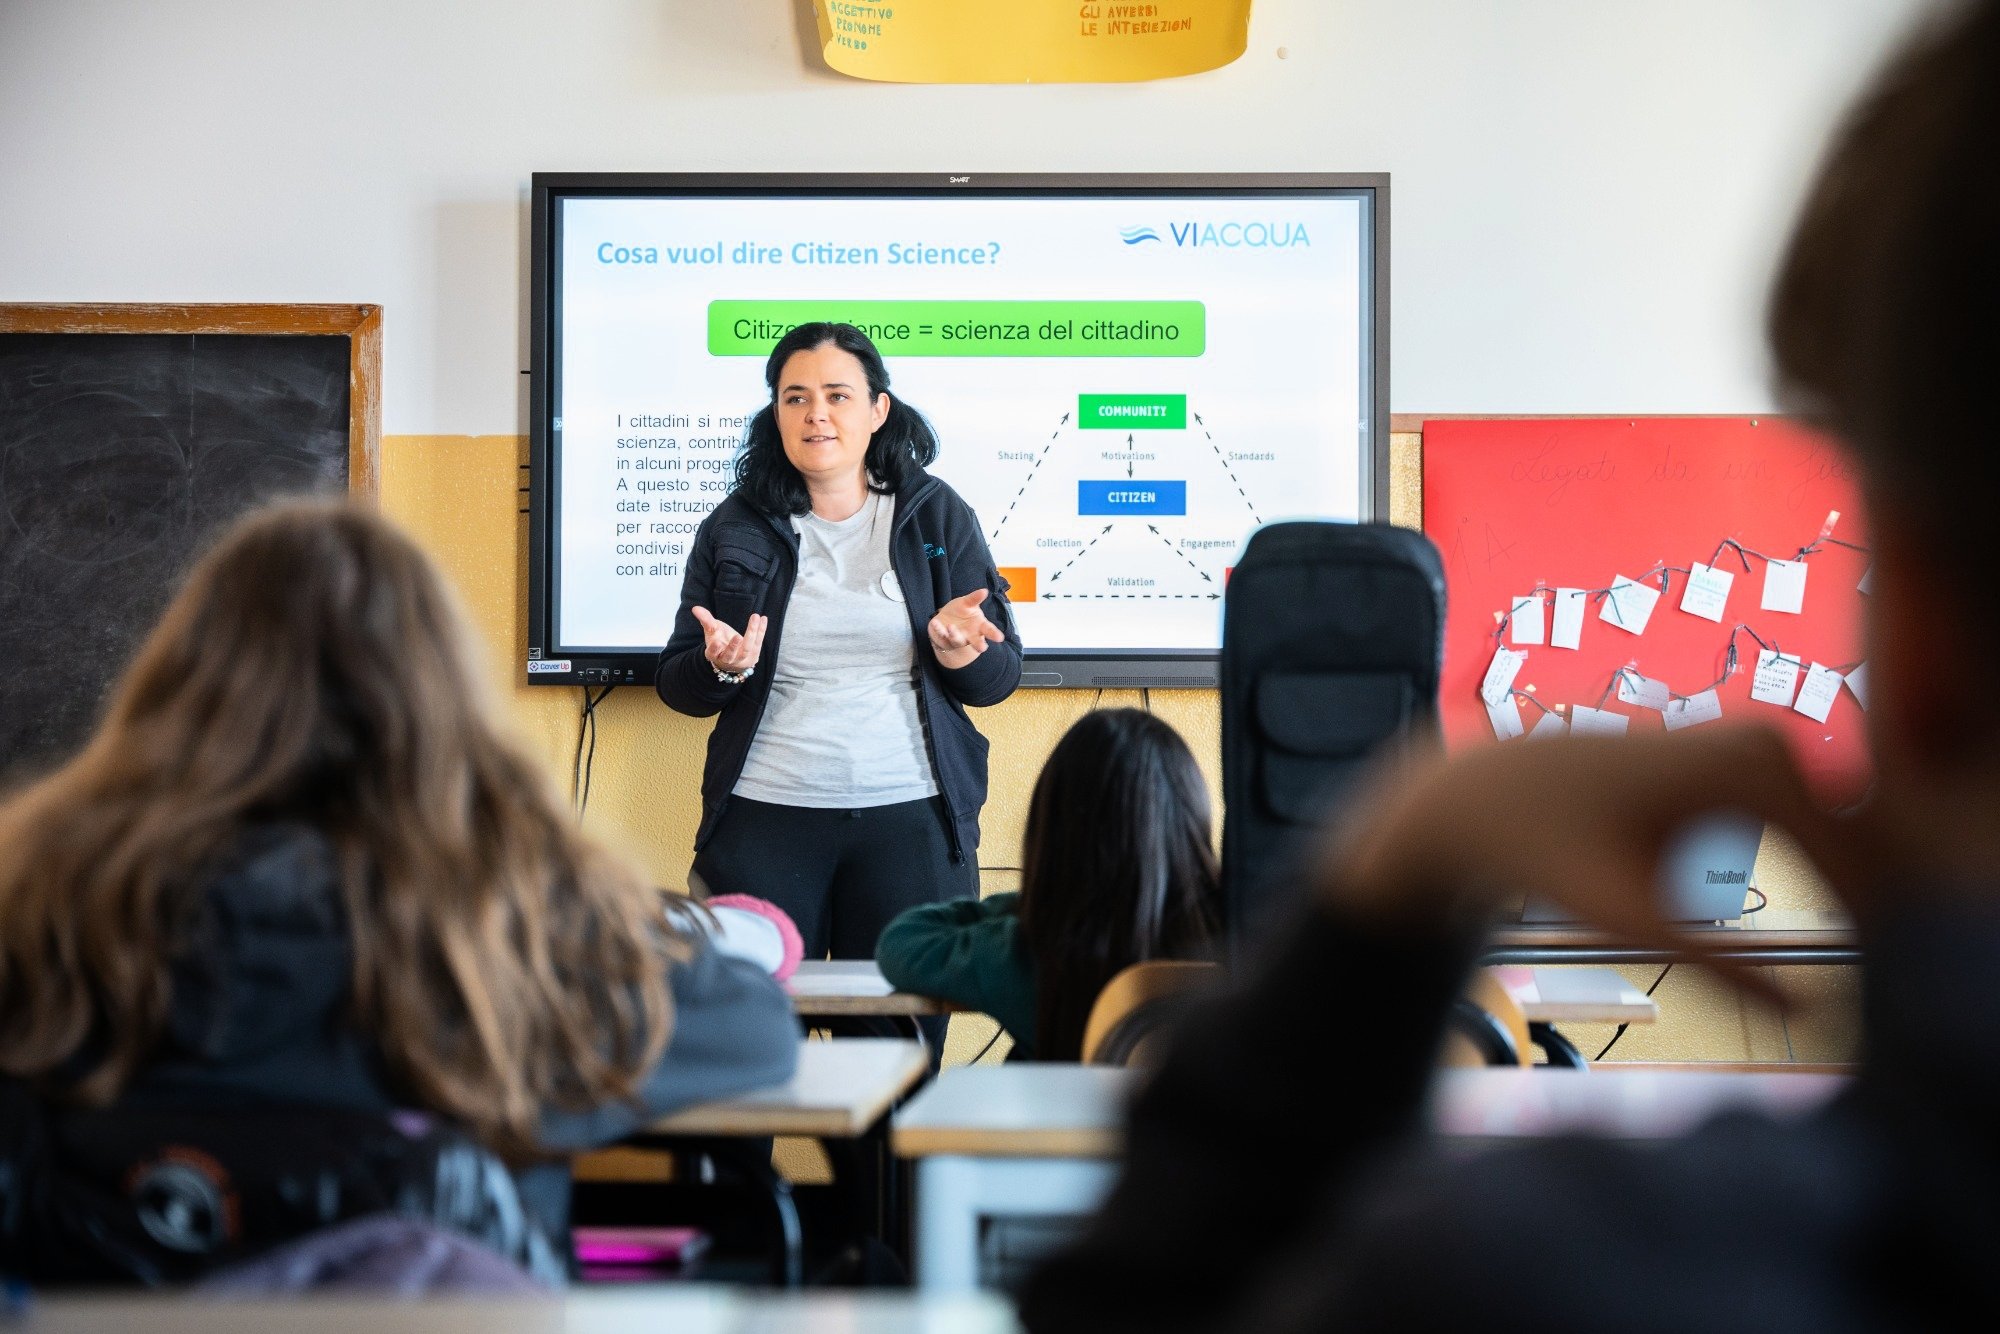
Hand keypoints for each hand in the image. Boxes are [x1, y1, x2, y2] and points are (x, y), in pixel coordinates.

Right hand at [691, 606, 765, 674]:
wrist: (733, 658)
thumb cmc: (720, 641)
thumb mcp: (712, 631)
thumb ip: (705, 620)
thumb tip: (695, 608)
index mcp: (714, 654)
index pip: (712, 653)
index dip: (714, 648)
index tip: (716, 641)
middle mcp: (728, 659)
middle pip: (731, 655)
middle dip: (734, 646)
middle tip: (737, 636)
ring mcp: (742, 660)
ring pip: (747, 648)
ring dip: (752, 633)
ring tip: (755, 617)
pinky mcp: (754, 656)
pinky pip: (758, 642)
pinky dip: (761, 630)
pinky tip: (763, 618)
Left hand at [928, 588, 1003, 668]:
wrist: (945, 619)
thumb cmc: (961, 611)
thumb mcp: (967, 603)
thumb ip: (975, 599)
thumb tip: (984, 590)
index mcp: (979, 626)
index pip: (988, 630)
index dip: (994, 634)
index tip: (1000, 638)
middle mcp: (970, 635)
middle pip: (976, 641)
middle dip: (978, 644)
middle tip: (982, 648)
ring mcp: (957, 638)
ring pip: (957, 639)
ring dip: (954, 634)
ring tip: (951, 627)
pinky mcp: (944, 638)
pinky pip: (941, 634)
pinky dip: (938, 629)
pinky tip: (934, 622)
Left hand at [1327, 725, 1862, 990]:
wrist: (1486, 792)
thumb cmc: (1544, 852)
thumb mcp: (1625, 916)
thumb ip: (1722, 967)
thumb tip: (1815, 1016)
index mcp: (1751, 773)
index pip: (1859, 870)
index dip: (1876, 936)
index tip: (1870, 990)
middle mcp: (1766, 744)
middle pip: (1860, 851)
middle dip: (1870, 912)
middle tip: (1860, 981)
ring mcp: (1759, 744)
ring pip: (1841, 841)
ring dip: (1851, 895)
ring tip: (1846, 950)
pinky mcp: (1747, 757)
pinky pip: (1814, 825)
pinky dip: (1824, 871)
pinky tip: (1830, 914)